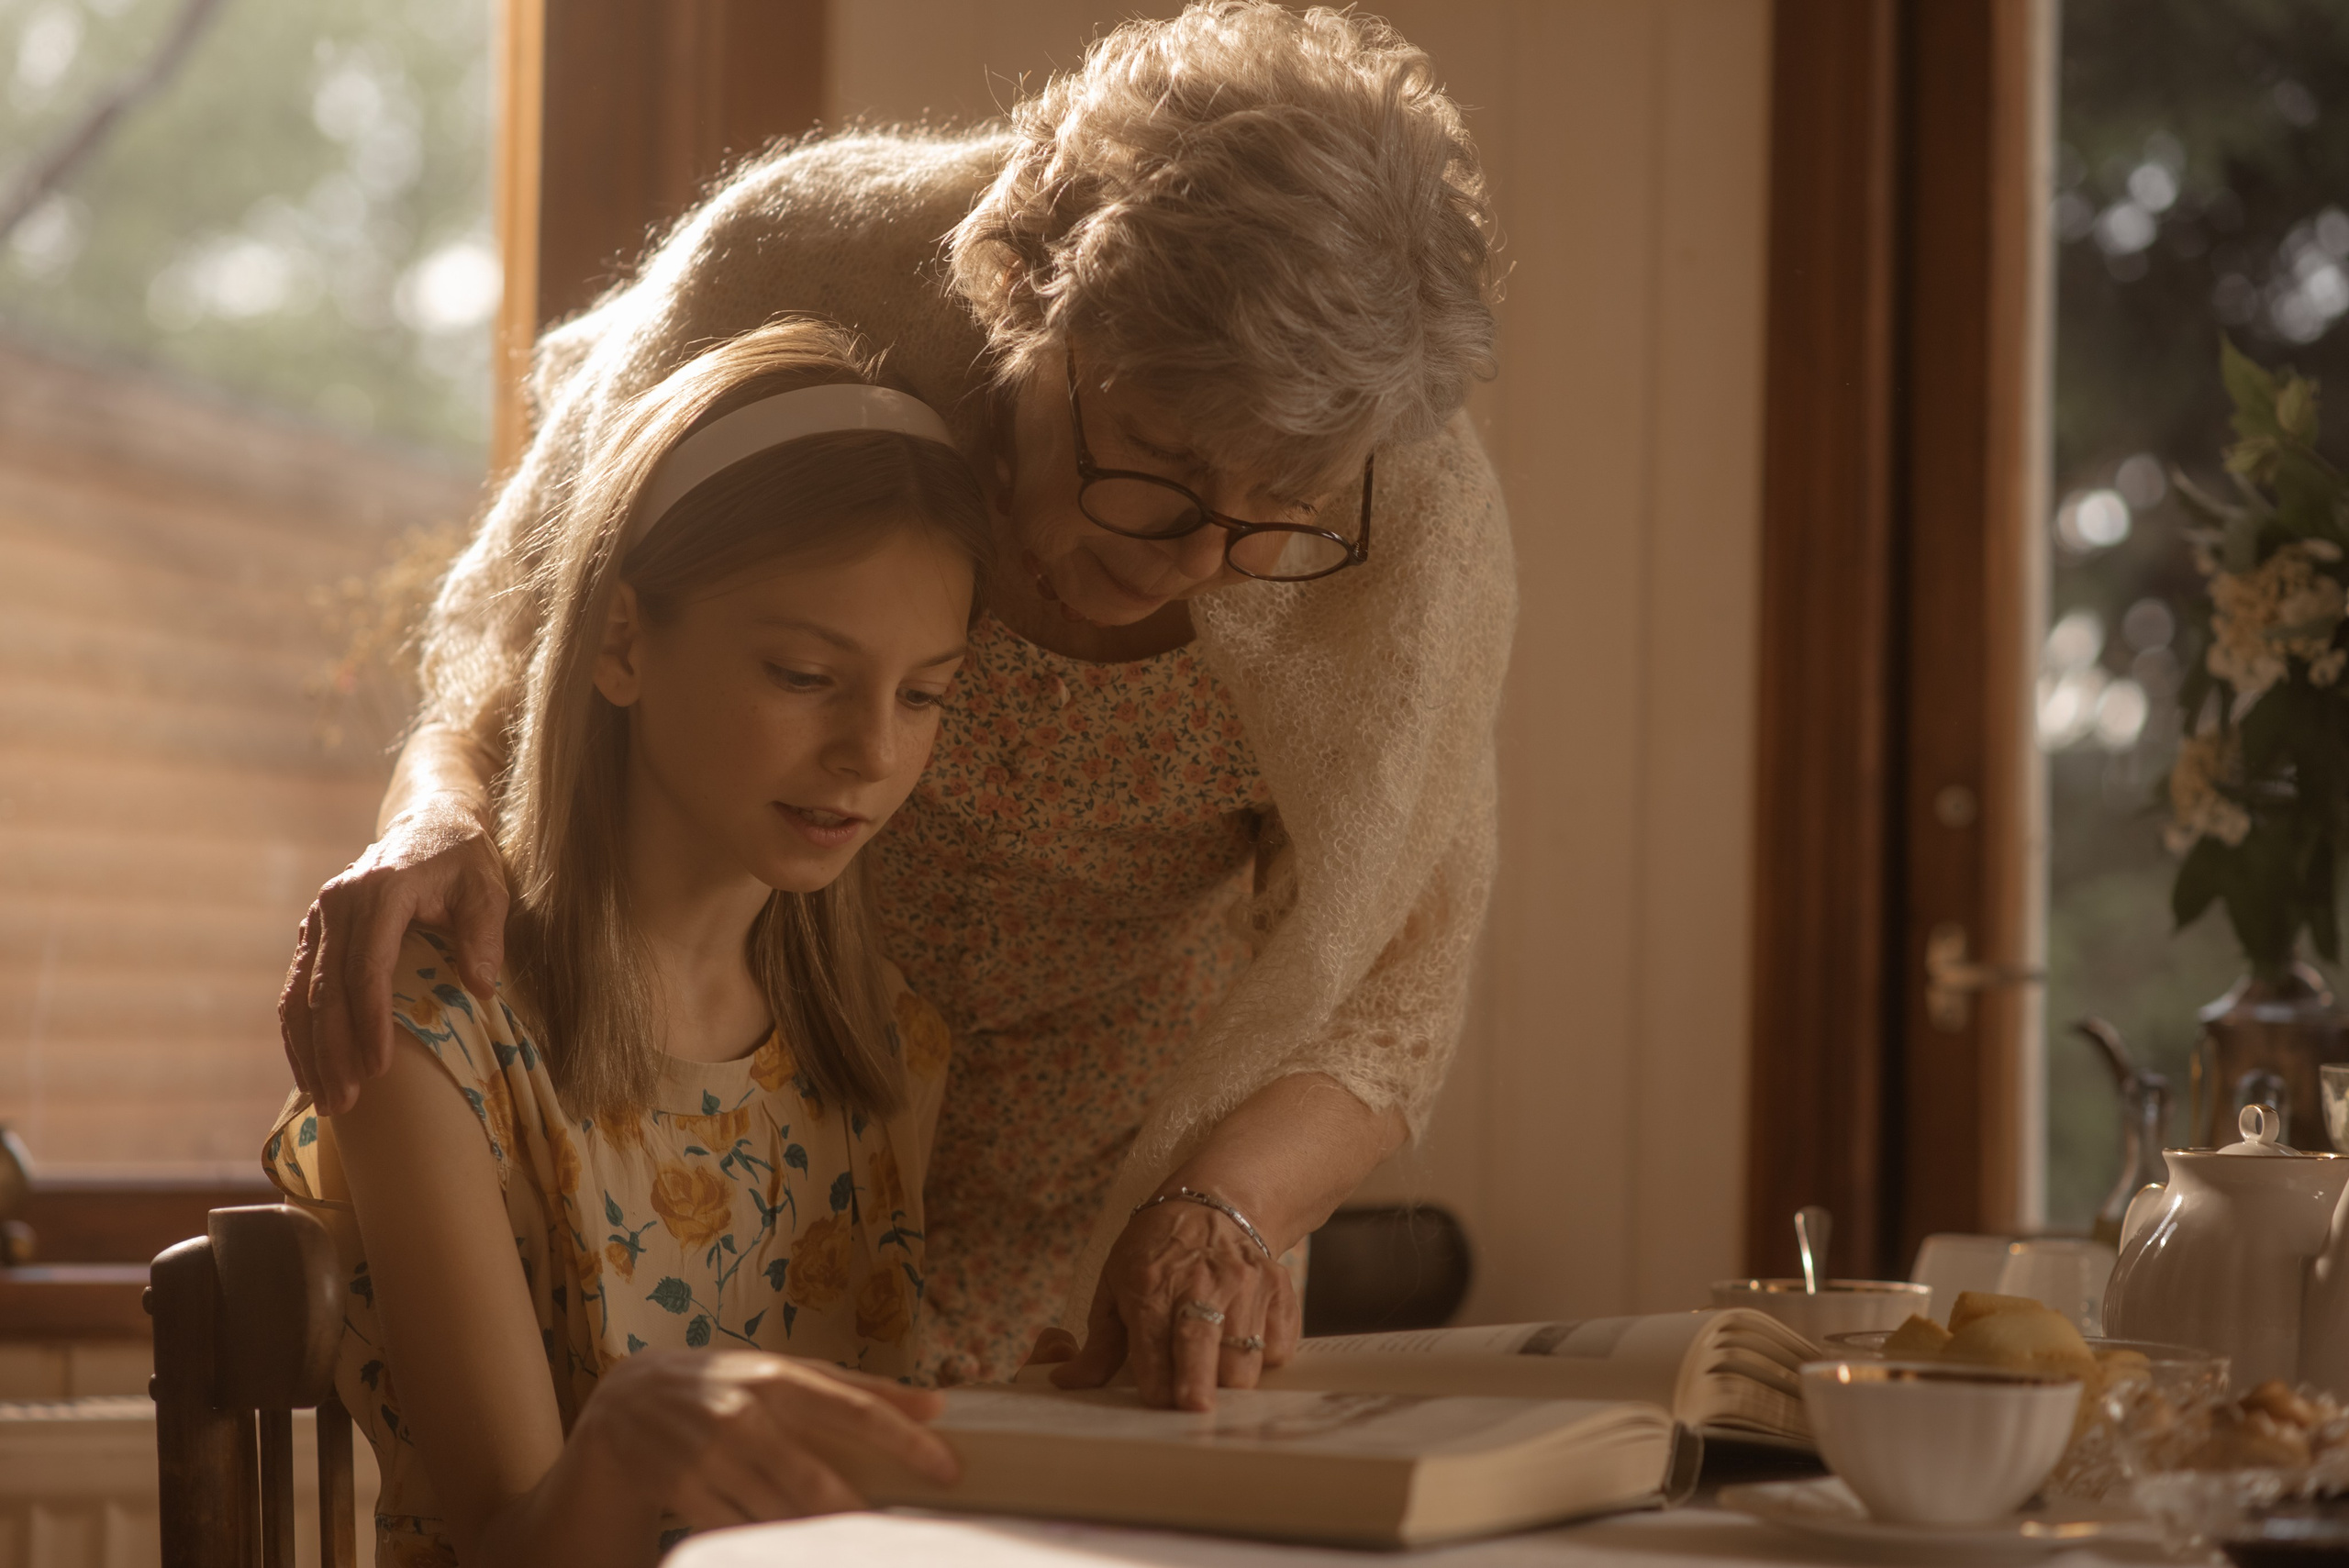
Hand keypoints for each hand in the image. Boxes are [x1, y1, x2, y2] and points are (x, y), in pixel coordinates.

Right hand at [279, 793, 507, 1112]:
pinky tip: (309, 1069)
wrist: (428, 824)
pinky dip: (299, 1032)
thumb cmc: (463, 861)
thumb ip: (484, 935)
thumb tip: (482, 988)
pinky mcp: (314, 932)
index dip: (370, 1022)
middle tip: (346, 1102)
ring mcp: (319, 918)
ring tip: (326, 1100)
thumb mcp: (486, 888)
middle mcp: (337, 904)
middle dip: (333, 1051)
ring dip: (309, 1051)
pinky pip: (297, 987)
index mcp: (379, 893)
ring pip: (300, 994)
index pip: (365, 969)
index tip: (379, 1069)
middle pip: (325, 990)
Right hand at [577, 1351, 958, 1527]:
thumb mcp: (786, 1372)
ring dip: (818, 1540)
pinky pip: (739, 1533)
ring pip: (779, 1516)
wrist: (626, 1404)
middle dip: (860, 1514)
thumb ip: (860, 1388)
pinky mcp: (683, 1491)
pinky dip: (771, 1547)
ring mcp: (711, 1457)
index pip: (857, 1410)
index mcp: (780, 1377)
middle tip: (900, 1538)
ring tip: (852, 1550)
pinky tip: (796, 1553)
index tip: (948, 1471)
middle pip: (816, 1479)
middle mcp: (747, 1415)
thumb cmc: (725, 1385)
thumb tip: (937, 1405)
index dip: (906, 1442)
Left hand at [1051, 1195, 1301, 1410]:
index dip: (1155, 1385)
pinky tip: (1244, 1344)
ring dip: (1229, 1380)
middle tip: (1194, 1410)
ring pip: (1245, 1359)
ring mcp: (1244, 1286)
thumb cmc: (1156, 1250)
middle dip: (1197, 1388)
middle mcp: (1200, 1284)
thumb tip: (1065, 1382)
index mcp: (1150, 1287)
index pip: (1152, 1348)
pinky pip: (1277, 1346)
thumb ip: (1097, 1344)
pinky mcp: (1277, 1290)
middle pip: (1202, 1352)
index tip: (1157, 1402)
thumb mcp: (1114, 1285)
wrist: (1212, 1204)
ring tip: (1216, 1375)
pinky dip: (1263, 1357)